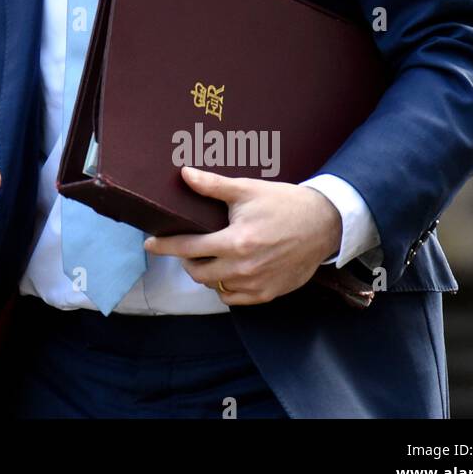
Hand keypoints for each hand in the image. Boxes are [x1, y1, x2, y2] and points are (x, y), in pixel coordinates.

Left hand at [143, 166, 342, 304]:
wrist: (323, 223)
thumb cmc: (283, 203)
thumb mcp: (246, 190)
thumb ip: (212, 186)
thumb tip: (184, 174)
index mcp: (236, 242)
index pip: (188, 248)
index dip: (164, 246)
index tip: (149, 244)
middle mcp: (244, 268)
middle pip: (198, 273)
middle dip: (185, 260)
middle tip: (186, 247)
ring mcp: (257, 284)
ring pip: (215, 287)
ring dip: (205, 274)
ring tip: (207, 257)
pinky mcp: (269, 294)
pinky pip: (235, 299)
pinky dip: (225, 288)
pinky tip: (226, 272)